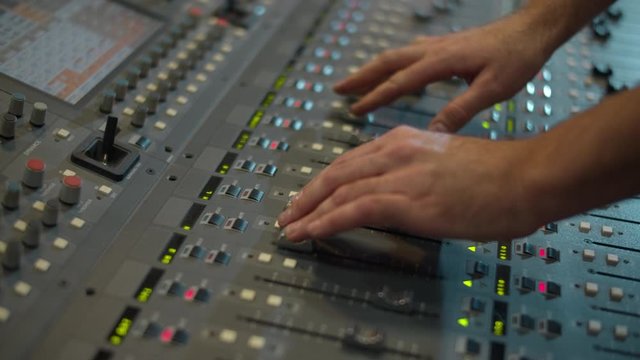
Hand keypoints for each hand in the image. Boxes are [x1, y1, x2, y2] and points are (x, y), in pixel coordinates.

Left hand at [277, 126, 541, 241]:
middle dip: (306, 196)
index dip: (323, 182)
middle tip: (288, 214)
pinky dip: (327, 222)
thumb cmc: (496, 175)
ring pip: (338, 191)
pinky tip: (311, 233)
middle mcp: (394, 152)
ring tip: (291, 229)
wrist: (526, 177)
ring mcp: (399, 175)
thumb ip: (416, 173)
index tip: (308, 197)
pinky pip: (354, 210)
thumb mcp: (445, 164)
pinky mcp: (407, 200)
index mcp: (403, 141)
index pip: (350, 162)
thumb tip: (400, 194)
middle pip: (335, 173)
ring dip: (309, 212)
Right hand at [334, 13, 552, 132]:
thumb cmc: (517, 59)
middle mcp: (433, 50)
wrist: (533, 29)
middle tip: (337, 91)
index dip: (375, 96)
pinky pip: (408, 53)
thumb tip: (432, 135)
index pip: (400, 81)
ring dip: (371, 69)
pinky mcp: (445, 45)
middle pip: (388, 61)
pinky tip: (391, 70)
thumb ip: (461, 110)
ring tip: (353, 83)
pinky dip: (391, 64)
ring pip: (395, 56)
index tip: (354, 110)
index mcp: (442, 61)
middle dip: (361, 77)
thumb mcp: (493, 89)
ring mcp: (438, 45)